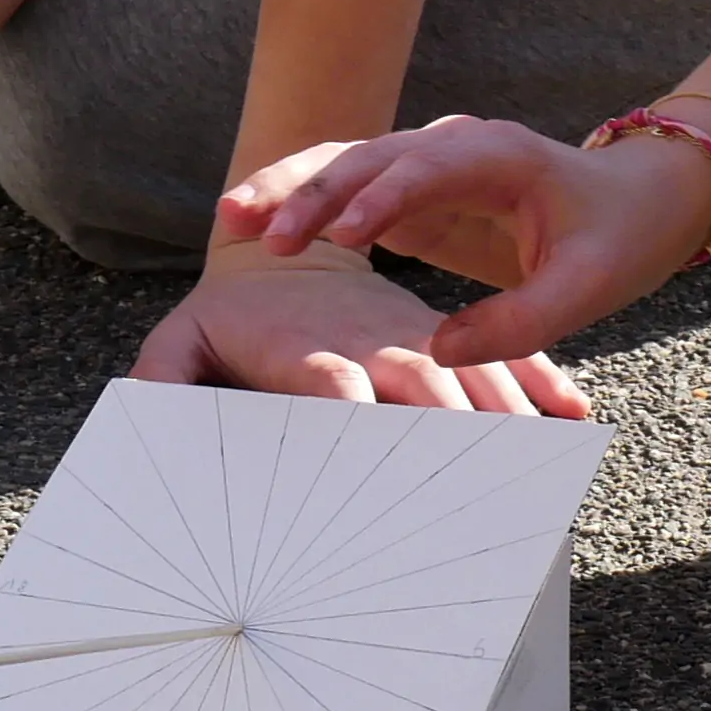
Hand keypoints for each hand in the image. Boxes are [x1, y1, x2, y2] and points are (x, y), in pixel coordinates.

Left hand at [128, 233, 590, 414]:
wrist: (279, 238)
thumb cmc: (227, 316)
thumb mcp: (183, 340)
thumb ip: (159, 378)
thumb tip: (134, 410)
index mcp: (306, 345)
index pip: (329, 379)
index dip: (350, 409)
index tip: (371, 441)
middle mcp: (368, 337)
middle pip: (416, 378)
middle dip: (449, 422)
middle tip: (486, 473)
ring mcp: (411, 335)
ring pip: (468, 370)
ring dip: (506, 413)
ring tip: (546, 460)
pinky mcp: (439, 338)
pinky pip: (500, 360)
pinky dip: (539, 385)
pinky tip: (576, 420)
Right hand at [220, 113, 710, 372]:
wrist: (632, 201)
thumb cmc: (615, 241)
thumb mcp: (586, 288)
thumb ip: (521, 322)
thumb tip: (441, 355)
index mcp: (499, 156)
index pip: (430, 168)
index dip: (386, 197)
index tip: (345, 234)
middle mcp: (453, 147)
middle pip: (369, 156)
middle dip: (313, 190)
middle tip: (262, 234)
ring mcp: (425, 163)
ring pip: (343, 164)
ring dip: (290, 189)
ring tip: (234, 220)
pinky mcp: (409, 191)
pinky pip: (343, 190)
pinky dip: (302, 205)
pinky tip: (256, 229)